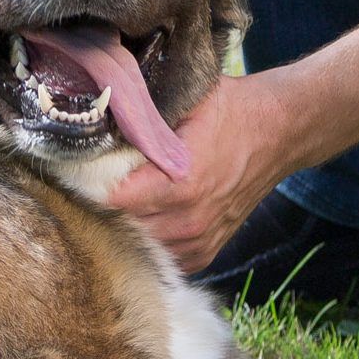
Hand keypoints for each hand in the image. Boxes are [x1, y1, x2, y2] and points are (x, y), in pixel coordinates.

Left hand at [108, 72, 295, 271]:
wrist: (279, 134)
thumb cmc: (232, 112)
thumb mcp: (187, 102)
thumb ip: (144, 117)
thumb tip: (98, 118)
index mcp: (180, 183)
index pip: (112, 200)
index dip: (90, 185)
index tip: (80, 171)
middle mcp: (189, 220)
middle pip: (120, 227)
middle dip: (102, 208)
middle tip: (92, 185)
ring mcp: (198, 240)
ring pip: (139, 247)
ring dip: (124, 227)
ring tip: (117, 200)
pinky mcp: (206, 252)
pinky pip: (163, 257)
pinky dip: (149, 241)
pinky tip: (146, 216)